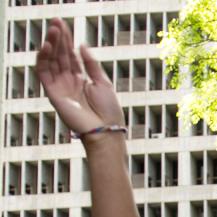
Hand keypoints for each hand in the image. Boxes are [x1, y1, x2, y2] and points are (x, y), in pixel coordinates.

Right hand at [36, 19, 123, 137]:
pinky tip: (47, 47)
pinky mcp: (53, 94)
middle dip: (57, 38)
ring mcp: (60, 87)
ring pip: (50, 61)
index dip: (66, 40)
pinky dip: (43, 60)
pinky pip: (44, 74)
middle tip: (55, 21)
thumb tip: (81, 45)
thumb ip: (91, 64)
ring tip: (52, 30)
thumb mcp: (103, 82)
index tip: (63, 24)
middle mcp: (68, 82)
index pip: (70, 55)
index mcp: (80, 79)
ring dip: (50, 45)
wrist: (106, 130)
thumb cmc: (109, 111)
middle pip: (59, 56)